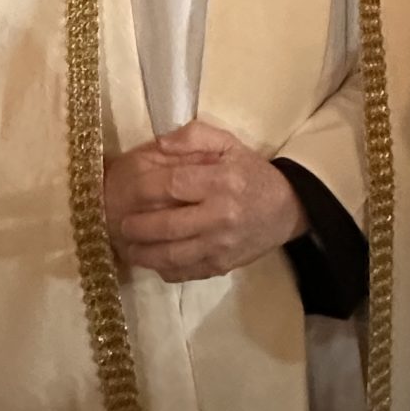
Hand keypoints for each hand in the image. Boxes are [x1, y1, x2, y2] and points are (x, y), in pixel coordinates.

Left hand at [104, 119, 305, 283]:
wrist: (288, 209)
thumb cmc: (252, 173)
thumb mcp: (229, 144)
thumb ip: (193, 137)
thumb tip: (158, 144)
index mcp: (221, 182)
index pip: (173, 186)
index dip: (144, 189)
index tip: (127, 191)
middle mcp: (220, 217)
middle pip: (167, 226)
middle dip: (137, 227)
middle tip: (121, 223)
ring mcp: (221, 246)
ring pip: (172, 256)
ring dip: (143, 254)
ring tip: (128, 247)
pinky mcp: (222, 266)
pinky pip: (185, 273)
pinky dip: (163, 269)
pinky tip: (152, 260)